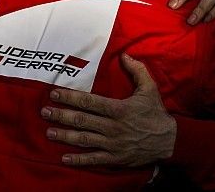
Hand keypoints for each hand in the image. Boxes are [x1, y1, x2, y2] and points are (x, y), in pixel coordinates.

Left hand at [41, 54, 175, 166]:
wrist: (169, 141)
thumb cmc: (157, 113)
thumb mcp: (149, 88)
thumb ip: (137, 70)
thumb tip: (124, 54)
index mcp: (119, 109)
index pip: (89, 102)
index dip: (70, 98)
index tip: (55, 94)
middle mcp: (113, 127)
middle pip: (82, 120)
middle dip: (61, 116)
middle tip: (44, 112)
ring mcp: (113, 144)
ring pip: (84, 139)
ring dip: (65, 136)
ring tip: (49, 132)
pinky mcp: (115, 157)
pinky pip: (94, 159)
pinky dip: (79, 159)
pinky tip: (64, 158)